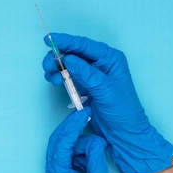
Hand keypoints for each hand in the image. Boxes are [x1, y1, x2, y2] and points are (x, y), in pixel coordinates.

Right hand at [43, 33, 172, 172]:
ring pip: (68, 64)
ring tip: (53, 77)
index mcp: (110, 58)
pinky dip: (59, 77)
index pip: (84, 45)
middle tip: (48, 65)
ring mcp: (91, 74)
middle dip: (58, 56)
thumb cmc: (122, 111)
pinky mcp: (84, 86)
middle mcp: (100, 63)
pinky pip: (68, 76)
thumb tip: (68, 59)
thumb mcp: (105, 90)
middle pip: (74, 52)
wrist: (123, 133)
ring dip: (57, 68)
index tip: (49, 40)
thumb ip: (87, 74)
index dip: (66, 41)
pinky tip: (56, 81)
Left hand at [44, 107, 111, 172]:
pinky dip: (80, 154)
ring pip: (64, 150)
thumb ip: (96, 163)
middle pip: (57, 144)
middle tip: (86, 117)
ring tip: (96, 148)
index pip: (61, 145)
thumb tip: (95, 142)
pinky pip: (69, 160)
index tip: (84, 115)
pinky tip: (92, 158)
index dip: (72, 127)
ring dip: (79, 144)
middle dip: (71, 129)